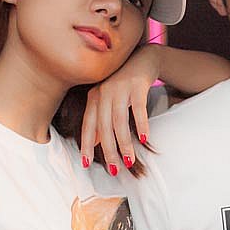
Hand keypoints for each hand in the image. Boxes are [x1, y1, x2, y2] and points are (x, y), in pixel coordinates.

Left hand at [81, 44, 161, 173]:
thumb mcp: (110, 100)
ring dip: (124, 143)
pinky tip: (144, 138)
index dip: (86, 144)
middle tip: (114, 170)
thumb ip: (102, 120)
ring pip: (119, 121)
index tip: (86, 163)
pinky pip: (138, 108)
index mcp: (94, 97)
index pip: (88, 125)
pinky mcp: (137, 85)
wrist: (143, 59)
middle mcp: (104, 92)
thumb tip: (96, 143)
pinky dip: (141, 124)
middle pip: (104, 126)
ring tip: (129, 161)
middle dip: (108, 150)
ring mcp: (120, 88)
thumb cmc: (124, 85)